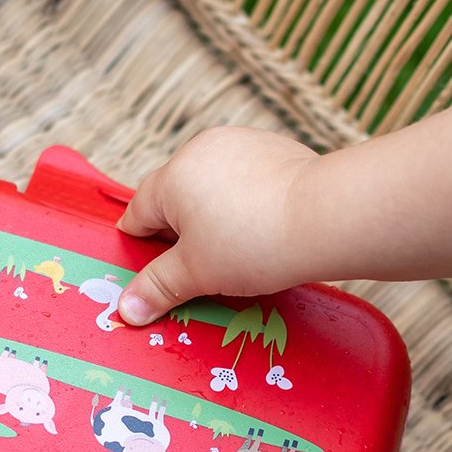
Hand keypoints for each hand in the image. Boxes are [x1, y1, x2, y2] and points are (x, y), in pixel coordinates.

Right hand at [116, 126, 318, 324]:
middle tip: (199, 267)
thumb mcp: (196, 274)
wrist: (326, 217)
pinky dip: (246, 200)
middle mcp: (201, 150)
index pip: (138, 213)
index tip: (151, 268)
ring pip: (211, 184)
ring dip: (213, 213)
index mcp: (173, 177)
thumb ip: (157, 287)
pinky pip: (245, 177)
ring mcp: (240, 142)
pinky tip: (263, 226)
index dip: (140, 245)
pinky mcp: (274, 147)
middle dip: (181, 231)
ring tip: (236, 248)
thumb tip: (126, 309)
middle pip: (175, 196)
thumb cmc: (254, 244)